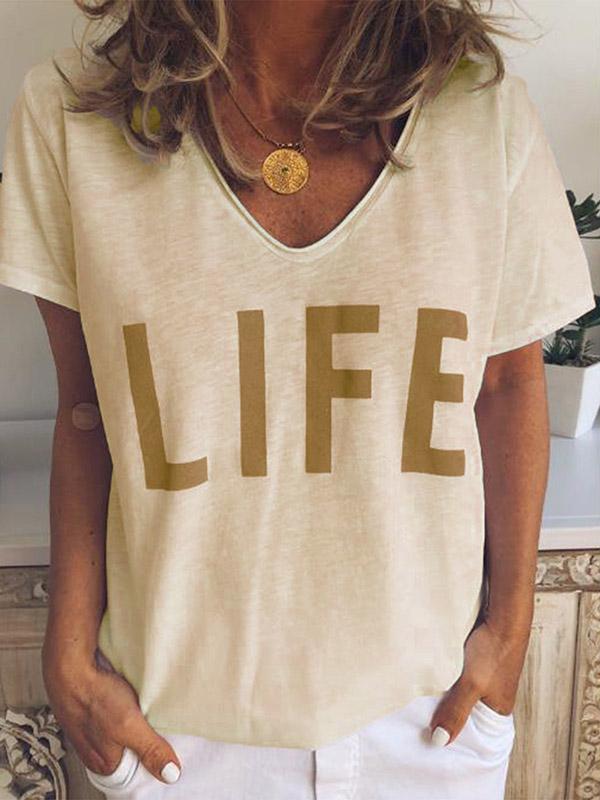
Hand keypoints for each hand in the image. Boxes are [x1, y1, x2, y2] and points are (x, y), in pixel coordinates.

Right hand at [42, 643, 180, 783]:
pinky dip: (124, 702)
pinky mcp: (93, 706)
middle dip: (144, 736)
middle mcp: (96, 748)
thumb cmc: (92, 695)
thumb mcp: (129, 726)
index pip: (137, 770)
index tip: (167, 743)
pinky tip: (128, 693)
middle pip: (131, 748)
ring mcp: (92, 726)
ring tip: (140, 704)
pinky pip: (115, 709)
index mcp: (104, 763)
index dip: (154, 755)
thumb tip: (170, 773)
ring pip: (123, 728)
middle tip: (154, 720)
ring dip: (134, 717)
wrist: (69, 665)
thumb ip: (150, 750)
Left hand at [428, 619, 528, 745]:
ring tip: (421, 700)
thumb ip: (456, 711)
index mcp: (498, 710)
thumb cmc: (494, 649)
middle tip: (419, 721)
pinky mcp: (476, 663)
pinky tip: (432, 677)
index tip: (429, 740)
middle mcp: (492, 697)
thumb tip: (441, 740)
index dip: (453, 737)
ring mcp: (484, 679)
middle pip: (464, 714)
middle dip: (446, 716)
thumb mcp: (471, 684)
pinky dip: (446, 679)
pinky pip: (458, 678)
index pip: (473, 734)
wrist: (503, 614)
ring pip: (459, 694)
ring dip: (444, 695)